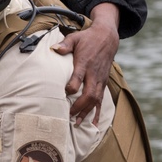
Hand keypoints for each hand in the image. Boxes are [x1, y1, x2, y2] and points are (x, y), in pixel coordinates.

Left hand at [51, 3, 119, 124]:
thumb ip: (65, 44)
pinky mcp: (103, 83)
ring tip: (78, 123)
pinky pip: (101, 100)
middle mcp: (94, 73)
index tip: (65, 93)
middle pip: (90, 93)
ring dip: (87, 112)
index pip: (80, 77)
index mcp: (85, 63)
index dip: (73, 86)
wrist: (107, 38)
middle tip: (69, 115)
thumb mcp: (75, 38)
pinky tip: (93, 123)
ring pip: (96, 99)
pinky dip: (98, 112)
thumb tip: (54, 49)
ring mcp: (100, 79)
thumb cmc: (87, 38)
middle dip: (80, 105)